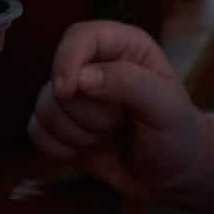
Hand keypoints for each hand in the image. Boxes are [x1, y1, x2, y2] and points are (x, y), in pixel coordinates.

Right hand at [29, 21, 200, 201]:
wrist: (170, 176)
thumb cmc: (177, 134)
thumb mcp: (166, 106)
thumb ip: (129, 83)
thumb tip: (81, 77)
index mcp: (123, 47)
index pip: (81, 36)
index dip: (68, 58)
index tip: (67, 89)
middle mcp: (94, 65)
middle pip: (60, 79)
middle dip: (88, 112)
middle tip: (120, 124)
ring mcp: (74, 97)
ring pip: (45, 108)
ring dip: (76, 133)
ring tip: (108, 137)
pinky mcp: (61, 126)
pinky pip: (36, 131)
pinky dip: (58, 148)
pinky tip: (85, 152)